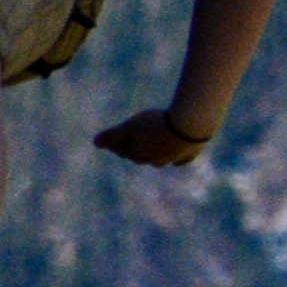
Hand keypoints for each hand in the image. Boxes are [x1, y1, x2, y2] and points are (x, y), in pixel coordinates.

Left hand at [94, 103, 214, 168]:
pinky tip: (176, 150)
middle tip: (132, 137)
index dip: (117, 142)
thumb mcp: (129, 127)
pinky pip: (181, 157)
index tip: (113, 134)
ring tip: (154, 142)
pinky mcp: (190, 153)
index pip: (123, 150)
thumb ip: (112, 135)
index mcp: (139, 156)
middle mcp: (156, 161)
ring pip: (162, 158)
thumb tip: (95, 143)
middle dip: (136, 148)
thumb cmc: (155, 125)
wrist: (189, 125)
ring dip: (156, 152)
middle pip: (142, 155)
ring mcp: (174, 159)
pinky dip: (177, 154)